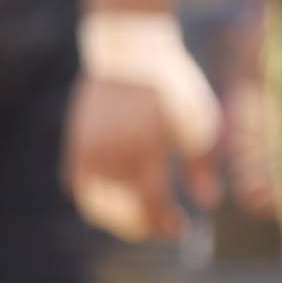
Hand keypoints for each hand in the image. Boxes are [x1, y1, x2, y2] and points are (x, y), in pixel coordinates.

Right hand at [68, 66, 213, 245]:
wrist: (130, 54)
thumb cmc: (173, 89)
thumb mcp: (200, 123)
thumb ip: (203, 167)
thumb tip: (206, 204)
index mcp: (146, 149)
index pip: (152, 206)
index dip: (166, 225)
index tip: (180, 228)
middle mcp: (112, 154)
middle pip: (121, 214)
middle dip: (142, 227)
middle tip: (158, 228)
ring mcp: (89, 151)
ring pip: (96, 206)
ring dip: (117, 220)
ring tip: (136, 220)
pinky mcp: (75, 146)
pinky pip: (78, 187)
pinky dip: (94, 199)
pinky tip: (113, 199)